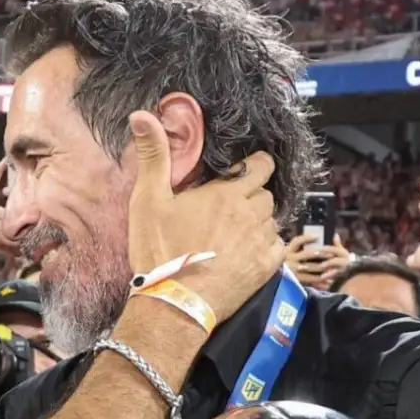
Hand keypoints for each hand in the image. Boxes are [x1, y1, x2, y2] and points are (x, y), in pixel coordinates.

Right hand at [125, 110, 283, 321]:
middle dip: (253, 193)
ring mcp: (261, 241)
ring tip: (236, 230)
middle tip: (231, 204)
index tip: (243, 171)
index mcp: (226, 193)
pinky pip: (277, 246)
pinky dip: (266, 244)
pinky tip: (246, 250)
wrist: (174, 302)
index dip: (254, 165)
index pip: (259, 165)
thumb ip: (152, 157)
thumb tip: (142, 116)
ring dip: (258, 220)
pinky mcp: (266, 268)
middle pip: (265, 193)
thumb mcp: (148, 201)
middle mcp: (250, 213)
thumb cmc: (160, 251)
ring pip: (271, 219)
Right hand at [285, 233, 349, 288]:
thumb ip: (299, 247)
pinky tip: (328, 281)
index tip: (317, 236)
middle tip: (332, 254)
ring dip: (323, 267)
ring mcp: (292, 269)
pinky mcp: (295, 279)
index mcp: (287, 251)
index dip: (307, 238)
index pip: (297, 241)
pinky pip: (310, 279)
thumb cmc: (285, 263)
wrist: (273, 279)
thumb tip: (315, 237)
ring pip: (311, 266)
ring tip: (333, 267)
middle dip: (321, 254)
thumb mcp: (288, 254)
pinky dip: (320, 279)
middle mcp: (289, 259)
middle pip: (308, 253)